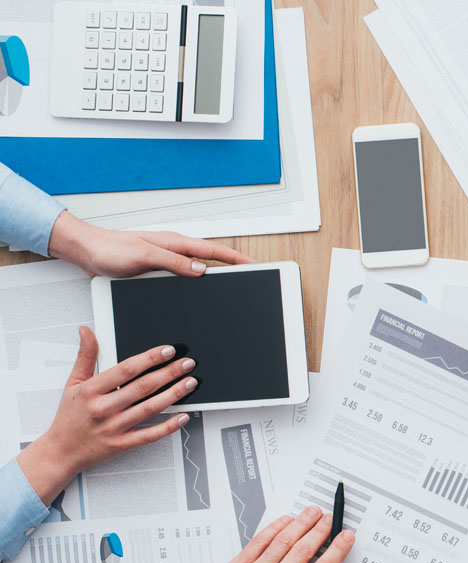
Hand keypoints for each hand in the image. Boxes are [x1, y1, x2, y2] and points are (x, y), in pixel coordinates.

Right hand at [17, 326, 196, 504]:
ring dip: (173, 394)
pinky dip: (168, 426)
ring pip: (149, 408)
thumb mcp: (73, 383)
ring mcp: (114, 428)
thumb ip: (85, 356)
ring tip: (190, 383)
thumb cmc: (69, 417)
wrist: (61, 451)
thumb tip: (87, 331)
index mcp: (91, 390)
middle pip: (143, 387)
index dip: (149, 358)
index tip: (168, 350)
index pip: (126, 370)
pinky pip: (149, 435)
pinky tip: (183, 416)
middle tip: (187, 364)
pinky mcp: (122, 444)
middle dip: (169, 373)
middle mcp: (103, 408)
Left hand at [47, 210, 251, 277]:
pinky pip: (185, 275)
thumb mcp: (144, 256)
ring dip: (216, 272)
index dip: (235, 258)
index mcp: (174, 243)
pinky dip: (197, 280)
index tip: (253, 265)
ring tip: (234, 281)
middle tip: (251, 274)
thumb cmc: (110, 250)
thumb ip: (173, 262)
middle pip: (211, 258)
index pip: (213, 251)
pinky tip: (200, 288)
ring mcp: (167, 260)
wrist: (88, 252)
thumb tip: (200, 269)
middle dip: (233, 265)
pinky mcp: (158, 269)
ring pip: (198, 267)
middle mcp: (173, 250)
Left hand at [206, 507, 354, 562]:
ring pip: (284, 540)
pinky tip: (286, 520)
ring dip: (302, 522)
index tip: (346, 536)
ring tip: (312, 513)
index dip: (338, 549)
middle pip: (305, 549)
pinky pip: (260, 540)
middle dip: (321, 530)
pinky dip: (276, 527)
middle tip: (329, 519)